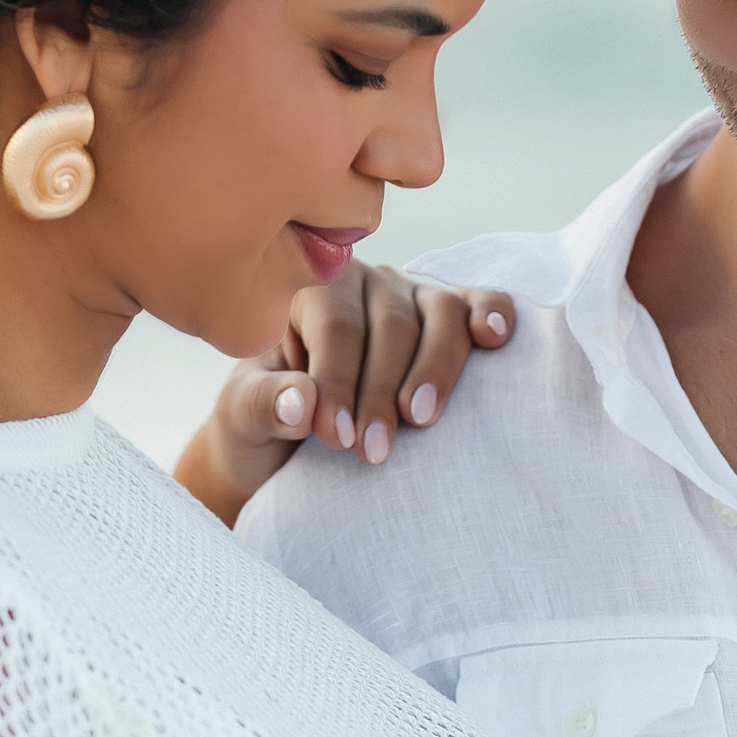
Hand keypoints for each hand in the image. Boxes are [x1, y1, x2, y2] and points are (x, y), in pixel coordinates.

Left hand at [175, 264, 515, 522]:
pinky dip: (492, 314)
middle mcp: (366, 284)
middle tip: (372, 451)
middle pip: (391, 323)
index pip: (335, 328)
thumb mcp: (243, 420)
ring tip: (421, 420)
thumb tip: (302, 402)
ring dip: (436, 369)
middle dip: (383, 391)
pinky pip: (480, 303)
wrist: (290, 446)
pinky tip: (493, 337)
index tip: (335, 438)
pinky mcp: (451, 322)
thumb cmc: (267, 423)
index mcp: (310, 291)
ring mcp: (413, 298)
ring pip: (441, 313)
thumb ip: (263, 406)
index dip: (339, 381)